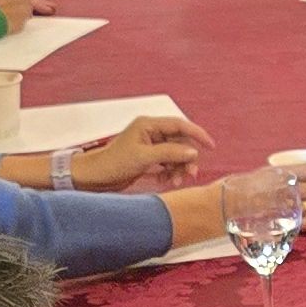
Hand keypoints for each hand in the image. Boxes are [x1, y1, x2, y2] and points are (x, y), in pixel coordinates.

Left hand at [69, 112, 211, 189]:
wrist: (95, 177)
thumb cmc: (112, 162)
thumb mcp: (144, 157)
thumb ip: (170, 153)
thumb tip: (192, 152)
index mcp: (149, 125)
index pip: (180, 125)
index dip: (197, 134)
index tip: (210, 145)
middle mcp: (151, 133)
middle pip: (180, 142)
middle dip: (186, 159)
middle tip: (190, 173)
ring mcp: (149, 147)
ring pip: (175, 155)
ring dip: (178, 169)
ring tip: (175, 181)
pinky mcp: (148, 160)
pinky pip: (166, 164)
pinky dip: (169, 173)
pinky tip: (165, 181)